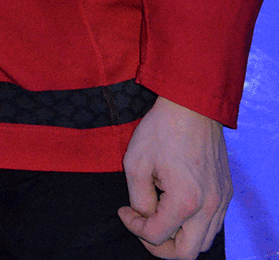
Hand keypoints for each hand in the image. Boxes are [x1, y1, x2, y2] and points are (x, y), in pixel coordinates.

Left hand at [118, 96, 231, 256]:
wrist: (192, 106)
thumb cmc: (161, 131)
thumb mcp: (135, 164)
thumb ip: (139, 199)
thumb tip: (143, 216)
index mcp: (185, 202)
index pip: (157, 236)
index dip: (134, 227)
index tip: (124, 210)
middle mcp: (209, 207)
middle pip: (187, 252)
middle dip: (160, 247)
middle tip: (143, 228)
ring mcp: (222, 201)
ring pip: (204, 242)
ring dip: (179, 238)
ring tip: (158, 219)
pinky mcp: (226, 193)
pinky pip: (213, 224)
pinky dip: (194, 227)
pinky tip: (175, 209)